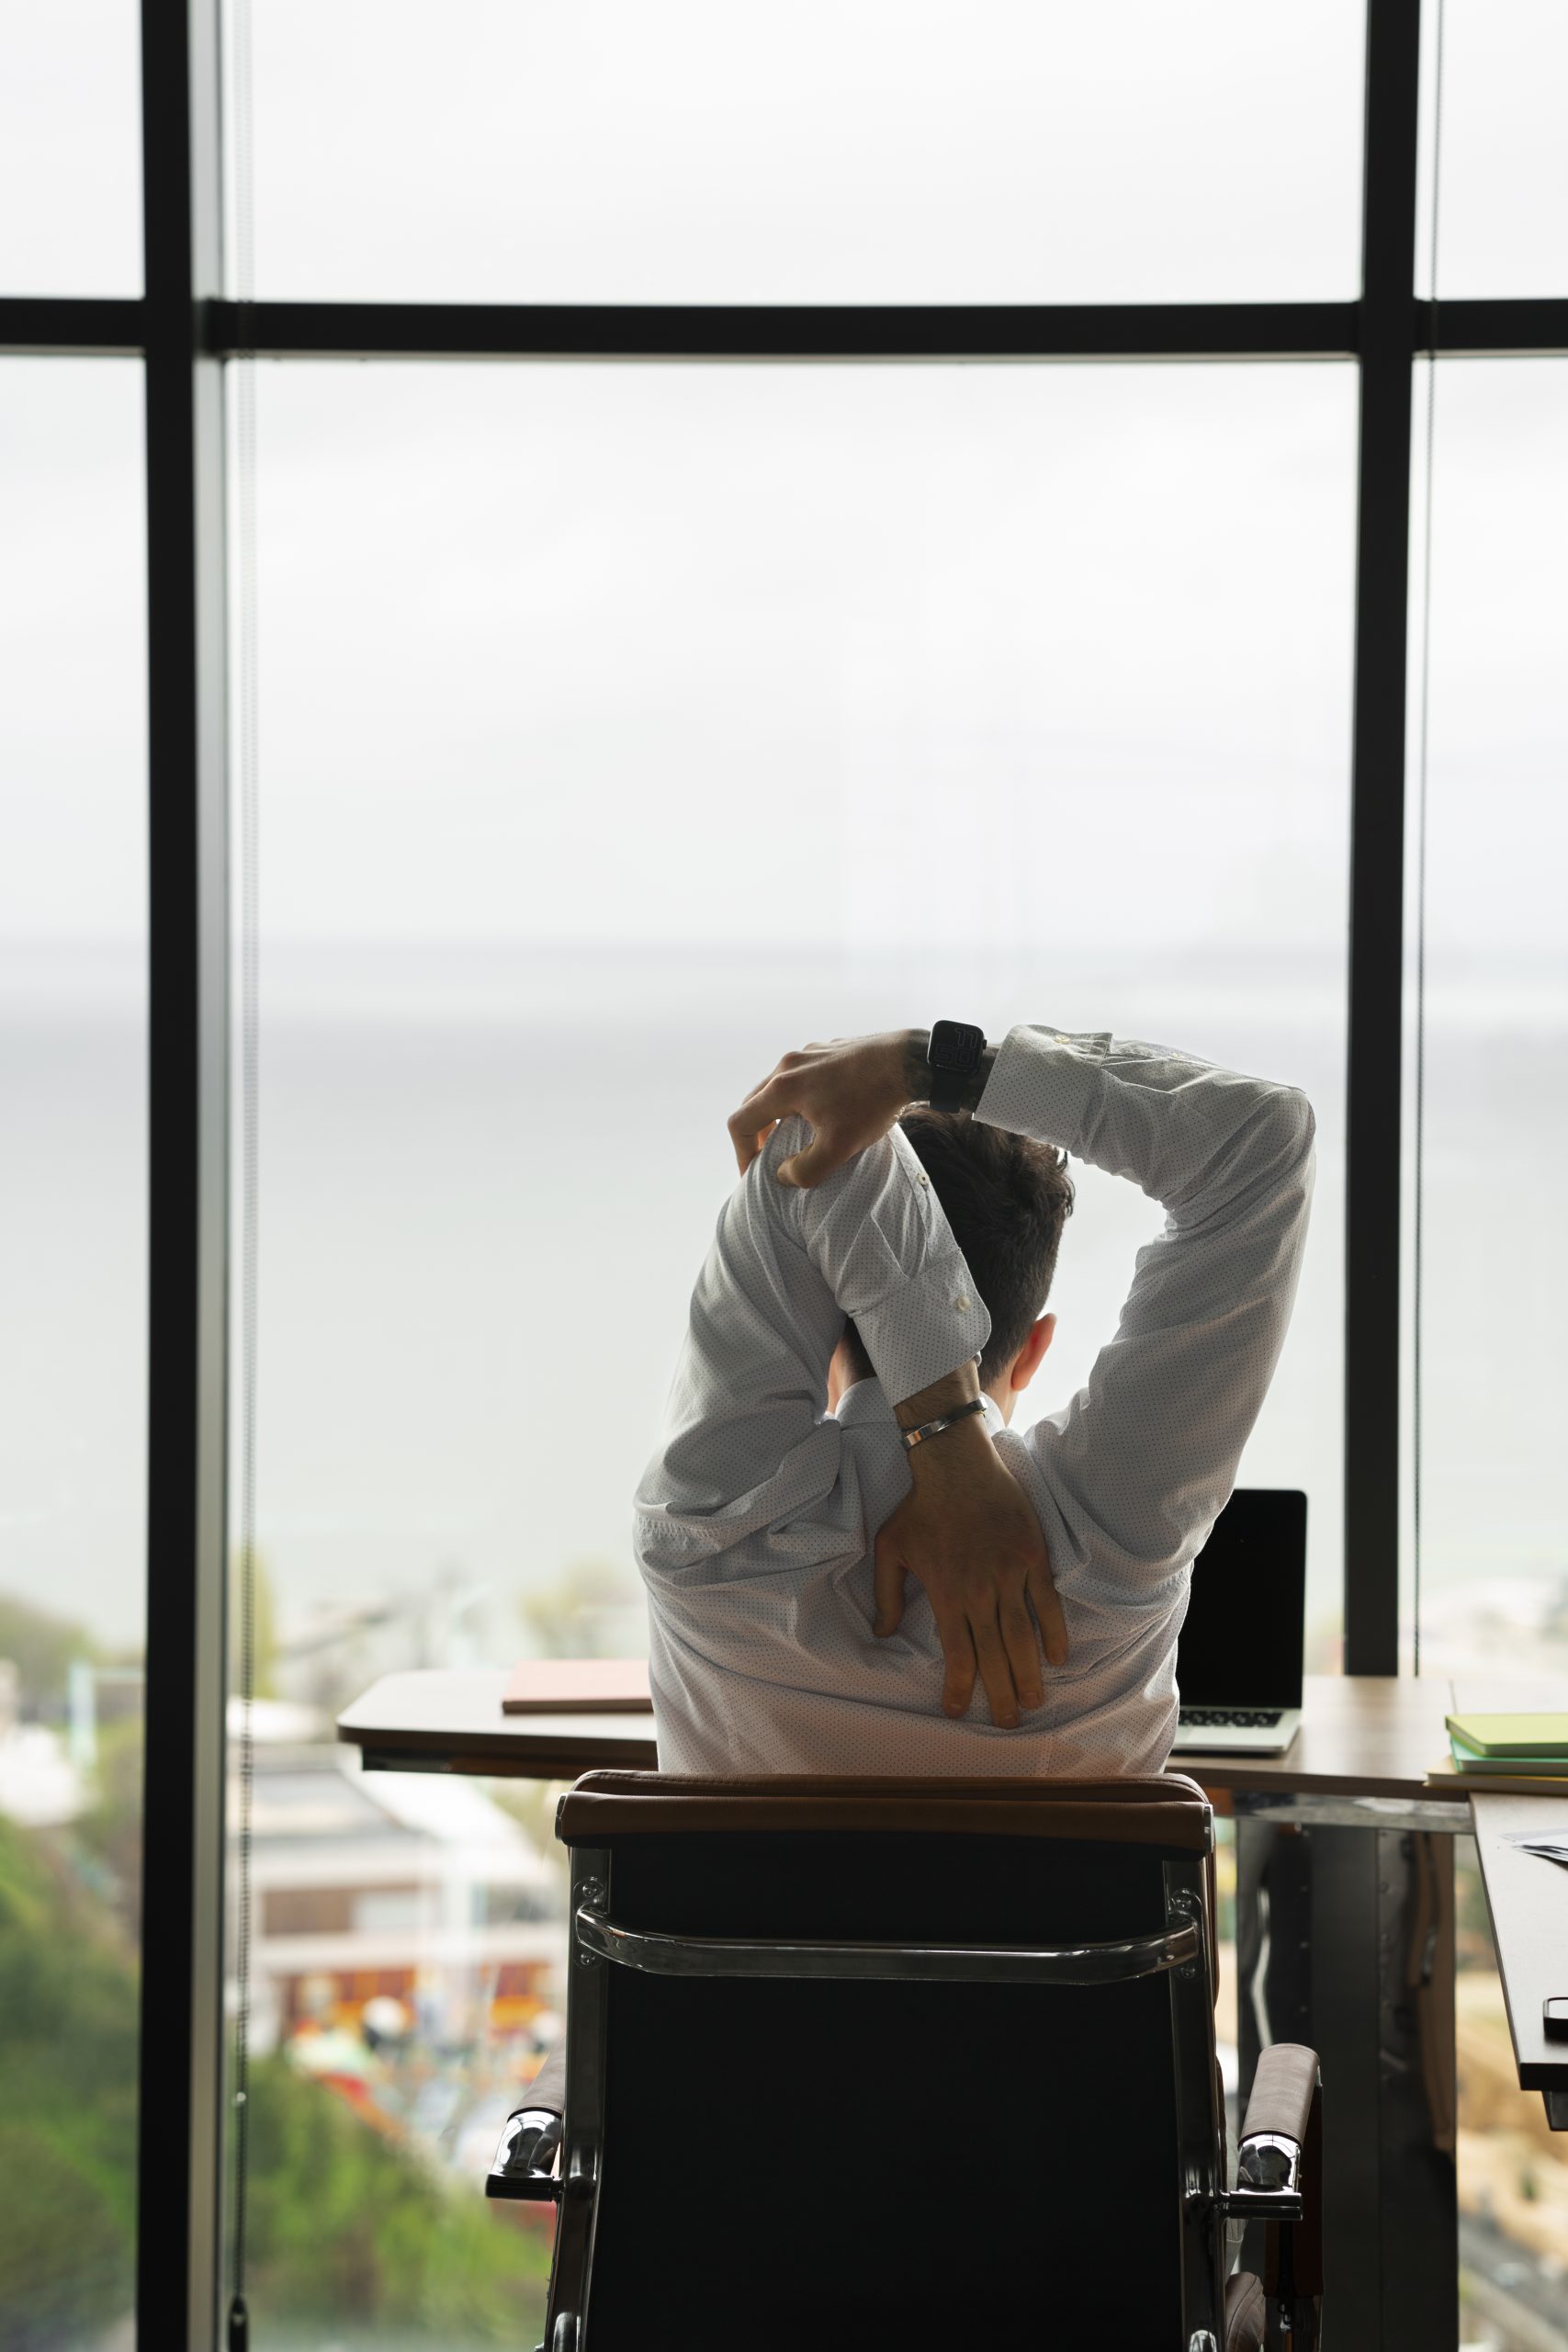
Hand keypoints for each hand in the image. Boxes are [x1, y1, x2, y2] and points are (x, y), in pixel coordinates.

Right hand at [727, 1030, 923, 1188]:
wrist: (908, 1061)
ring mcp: (808, 1053)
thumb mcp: (838, 1147)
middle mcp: (788, 1065)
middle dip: (756, 1132)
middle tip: (768, 1155)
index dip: (741, 1152)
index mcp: (782, 1087)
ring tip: (793, 1133)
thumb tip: (783, 1175)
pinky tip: (822, 1109)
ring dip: (777, 1112)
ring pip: (778, 1085)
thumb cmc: (872, 1103)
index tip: (753, 1172)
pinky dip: (799, 1096)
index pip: (741, 1122)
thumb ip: (805, 1169)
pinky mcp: (828, 1049)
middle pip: (755, 1101)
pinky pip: (801, 1075)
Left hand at [873, 1415, 1067, 1727]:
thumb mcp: (890, 1549)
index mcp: (946, 1592)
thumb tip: (880, 1634)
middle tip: (1007, 1723)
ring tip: (1034, 1701)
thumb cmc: (920, 1507)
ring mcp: (1010, 1574)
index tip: (958, 1711)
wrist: (957, 1464)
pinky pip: (1047, 1602)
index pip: (957, 1653)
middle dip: (1001, 1693)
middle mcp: (980, 1590)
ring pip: (1022, 1635)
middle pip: (994, 1654)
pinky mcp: (1033, 1556)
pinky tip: (1057, 1657)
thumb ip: (885, 1595)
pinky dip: (1054, 1631)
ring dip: (1030, 1672)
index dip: (959, 1687)